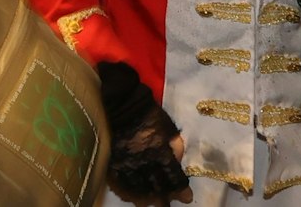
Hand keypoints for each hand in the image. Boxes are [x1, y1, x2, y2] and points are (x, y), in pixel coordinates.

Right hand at [98, 61, 190, 202]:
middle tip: (166, 206)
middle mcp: (144, 161)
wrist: (123, 103)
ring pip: (138, 188)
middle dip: (163, 199)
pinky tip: (131, 196)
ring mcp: (127, 163)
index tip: (186, 198)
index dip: (181, 190)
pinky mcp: (114, 161)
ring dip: (145, 198)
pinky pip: (120, 182)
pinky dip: (126, 191)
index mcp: (160, 152)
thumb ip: (175, 145)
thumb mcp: (169, 127)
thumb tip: (178, 160)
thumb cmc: (149, 113)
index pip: (173, 177)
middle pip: (156, 187)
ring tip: (149, 203)